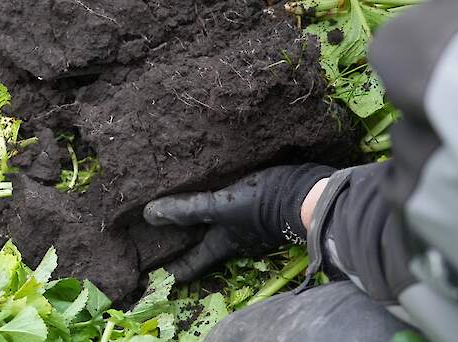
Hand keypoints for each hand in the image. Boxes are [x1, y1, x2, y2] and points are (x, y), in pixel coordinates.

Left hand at [143, 164, 334, 281]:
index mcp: (222, 244)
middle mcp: (233, 239)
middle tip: (157, 232)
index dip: (171, 268)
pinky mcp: (255, 207)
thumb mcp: (220, 207)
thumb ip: (187, 210)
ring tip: (177, 205)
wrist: (306, 194)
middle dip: (180, 240)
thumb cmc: (262, 207)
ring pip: (213, 226)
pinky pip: (227, 207)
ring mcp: (246, 225)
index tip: (152, 272)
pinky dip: (212, 200)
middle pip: (200, 245)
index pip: (191, 264)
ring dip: (196, 220)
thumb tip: (150, 215)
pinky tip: (207, 185)